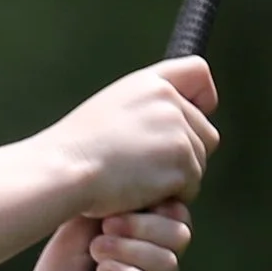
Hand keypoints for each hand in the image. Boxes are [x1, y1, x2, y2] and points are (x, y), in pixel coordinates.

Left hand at [9, 200, 192, 270]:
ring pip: (169, 258)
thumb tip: (136, 173)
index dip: (154, 197)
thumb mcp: (77, 230)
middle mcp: (151, 257)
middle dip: (143, 223)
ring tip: (96, 253)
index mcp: (140, 232)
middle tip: (104, 226)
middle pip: (180, 228)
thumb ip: (109, 203)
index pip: (172, 205)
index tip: (119, 197)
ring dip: (130, 249)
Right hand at [47, 58, 218, 218]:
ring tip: (138, 182)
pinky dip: (169, 197)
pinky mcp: (180, 167)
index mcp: (153, 83)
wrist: (66, 170)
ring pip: (199, 163)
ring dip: (176, 179)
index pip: (199, 73)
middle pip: (205, 132)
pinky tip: (141, 195)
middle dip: (185, 154)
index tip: (193, 116)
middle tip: (150, 169)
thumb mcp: (111, 106)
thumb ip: (147, 106)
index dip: (202, 98)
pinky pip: (190, 188)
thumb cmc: (78, 148)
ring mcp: (179, 135)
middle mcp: (171, 103)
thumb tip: (176, 122)